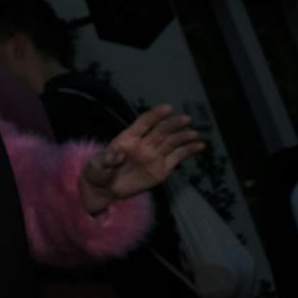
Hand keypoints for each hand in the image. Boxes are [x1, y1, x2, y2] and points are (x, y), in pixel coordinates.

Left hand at [79, 104, 205, 214]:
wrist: (105, 189)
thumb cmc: (98, 172)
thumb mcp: (97, 165)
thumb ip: (107, 159)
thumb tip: (117, 154)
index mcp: (127, 138)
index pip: (143, 123)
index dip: (155, 115)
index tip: (167, 108)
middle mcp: (143, 144)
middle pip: (161, 131)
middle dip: (173, 124)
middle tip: (186, 119)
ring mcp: (153, 156)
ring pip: (171, 142)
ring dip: (184, 137)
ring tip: (196, 134)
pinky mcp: (161, 169)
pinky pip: (177, 158)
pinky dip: (188, 151)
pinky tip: (199, 146)